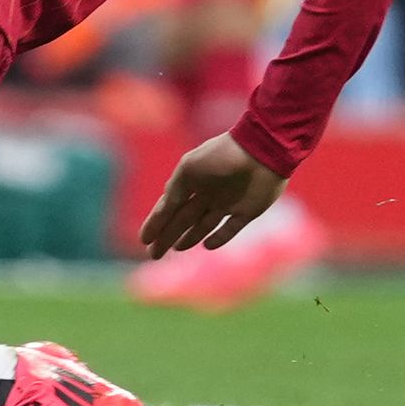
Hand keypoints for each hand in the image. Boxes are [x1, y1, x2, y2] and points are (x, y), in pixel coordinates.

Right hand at [140, 132, 284, 256]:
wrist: (261, 151)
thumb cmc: (220, 156)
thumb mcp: (189, 168)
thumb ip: (175, 189)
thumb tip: (164, 208)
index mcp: (190, 183)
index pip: (168, 208)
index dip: (155, 224)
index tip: (143, 240)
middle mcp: (206, 195)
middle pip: (182, 221)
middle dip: (167, 237)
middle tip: (154, 254)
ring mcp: (226, 204)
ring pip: (202, 226)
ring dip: (188, 238)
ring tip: (176, 248)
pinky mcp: (247, 212)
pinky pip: (230, 229)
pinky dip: (219, 238)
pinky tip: (207, 246)